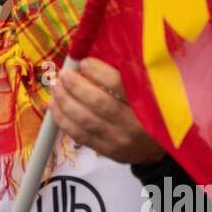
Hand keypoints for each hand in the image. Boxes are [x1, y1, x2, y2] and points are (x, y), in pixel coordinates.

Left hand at [50, 57, 165, 166]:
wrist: (157, 152)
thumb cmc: (149, 115)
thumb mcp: (148, 95)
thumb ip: (128, 80)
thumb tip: (92, 60)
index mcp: (145, 104)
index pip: (118, 84)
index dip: (97, 71)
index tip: (84, 62)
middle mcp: (132, 123)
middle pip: (98, 102)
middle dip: (75, 86)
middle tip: (63, 74)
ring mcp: (119, 140)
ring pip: (85, 120)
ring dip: (65, 101)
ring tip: (55, 87)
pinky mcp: (107, 151)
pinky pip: (80, 135)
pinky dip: (63, 120)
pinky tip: (54, 107)